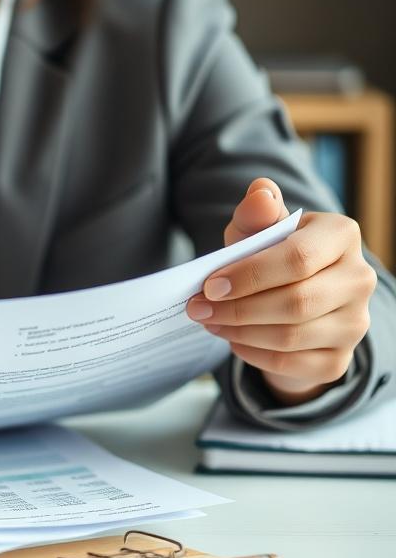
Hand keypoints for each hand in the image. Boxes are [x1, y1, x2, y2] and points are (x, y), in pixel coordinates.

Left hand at [187, 178, 376, 404]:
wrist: (291, 301)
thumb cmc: (268, 258)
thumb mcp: (256, 232)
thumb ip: (255, 213)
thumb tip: (259, 194)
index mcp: (341, 236)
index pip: (297, 259)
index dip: (248, 275)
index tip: (208, 286)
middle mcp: (359, 279)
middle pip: (295, 302)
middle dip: (236, 308)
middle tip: (198, 309)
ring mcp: (355, 322)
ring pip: (290, 336)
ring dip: (239, 331)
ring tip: (210, 321)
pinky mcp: (338, 359)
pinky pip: (289, 363)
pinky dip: (252, 354)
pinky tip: (233, 339)